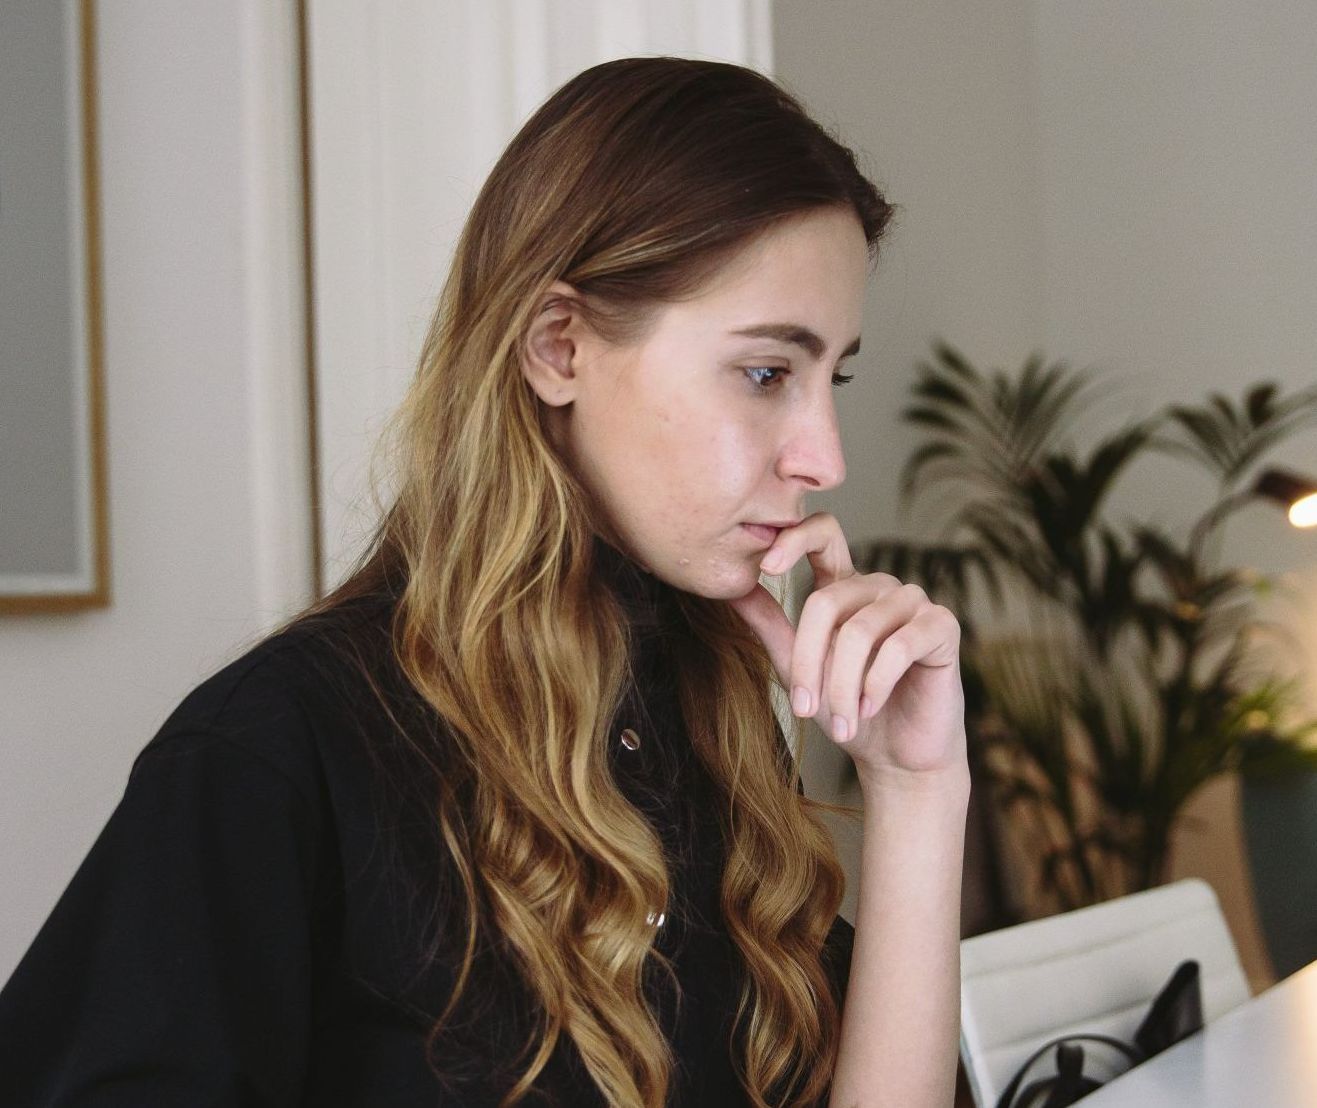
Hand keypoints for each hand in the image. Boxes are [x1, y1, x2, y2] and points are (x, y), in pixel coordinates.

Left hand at [728, 512, 967, 788]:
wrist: (897, 756)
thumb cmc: (848, 710)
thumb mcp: (798, 669)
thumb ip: (771, 626)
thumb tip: (732, 589)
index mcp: (843, 586)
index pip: (823, 534)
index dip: (794, 539)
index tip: (766, 567)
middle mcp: (878, 586)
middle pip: (827, 602)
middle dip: (809, 664)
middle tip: (803, 709)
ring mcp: (913, 602)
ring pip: (860, 631)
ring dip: (843, 687)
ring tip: (841, 723)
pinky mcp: (942, 626)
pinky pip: (900, 646)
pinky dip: (876, 684)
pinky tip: (869, 709)